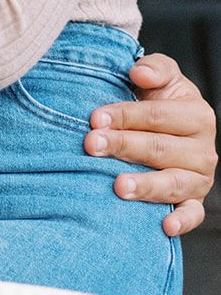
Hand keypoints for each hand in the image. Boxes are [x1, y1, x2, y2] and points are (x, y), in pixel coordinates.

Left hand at [84, 54, 216, 235]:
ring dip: (145, 185)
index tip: (95, 118)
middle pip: (159, 149)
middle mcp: (203, 149)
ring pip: (173, 183)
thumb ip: (154, 69)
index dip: (125, 115)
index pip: (157, 116)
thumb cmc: (159, 100)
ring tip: (118, 186)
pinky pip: (192, 214)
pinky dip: (182, 221)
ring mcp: (200, 178)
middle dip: (123, 147)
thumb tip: (139, 73)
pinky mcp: (195, 201)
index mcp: (197, 114)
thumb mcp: (162, 78)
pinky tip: (164, 225)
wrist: (170, 129)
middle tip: (91, 146)